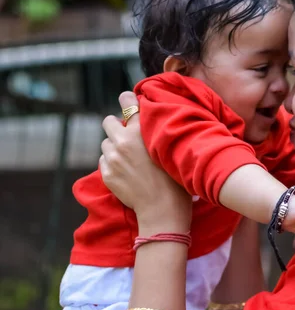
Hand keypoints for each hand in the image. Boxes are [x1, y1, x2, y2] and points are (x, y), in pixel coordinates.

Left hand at [99, 92, 191, 232]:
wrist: (163, 209)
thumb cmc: (175, 179)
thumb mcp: (170, 148)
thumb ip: (155, 131)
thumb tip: (145, 120)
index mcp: (141, 130)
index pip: (127, 102)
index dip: (127, 100)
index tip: (128, 101)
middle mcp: (123, 141)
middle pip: (109, 121)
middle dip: (116, 127)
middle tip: (127, 137)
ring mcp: (112, 158)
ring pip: (105, 143)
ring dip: (114, 148)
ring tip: (129, 159)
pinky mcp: (107, 174)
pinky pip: (104, 161)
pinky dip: (112, 164)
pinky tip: (126, 172)